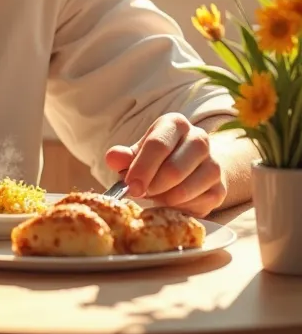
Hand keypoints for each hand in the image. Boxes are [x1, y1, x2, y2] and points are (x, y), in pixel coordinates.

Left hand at [105, 112, 225, 217]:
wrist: (190, 168)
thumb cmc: (157, 159)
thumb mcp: (137, 153)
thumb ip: (124, 156)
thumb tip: (113, 158)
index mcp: (175, 124)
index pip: (158, 145)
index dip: (142, 168)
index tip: (131, 186)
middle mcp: (199, 138)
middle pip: (174, 169)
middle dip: (152, 186)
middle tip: (140, 194)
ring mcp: (213, 164)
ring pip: (185, 190)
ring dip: (163, 199)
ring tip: (154, 196)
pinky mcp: (220, 189)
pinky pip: (196, 206)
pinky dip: (178, 209)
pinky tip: (171, 202)